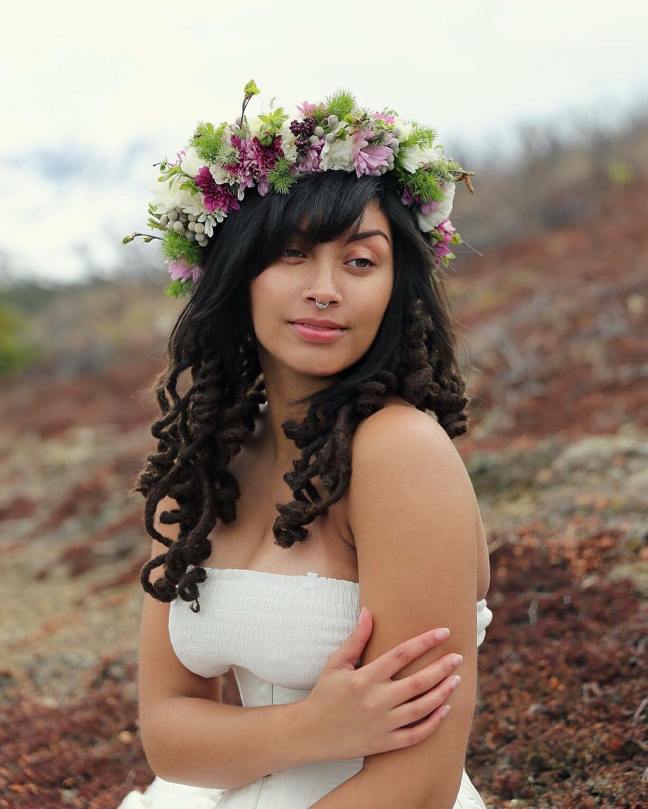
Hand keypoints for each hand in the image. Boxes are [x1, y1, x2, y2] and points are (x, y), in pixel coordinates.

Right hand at [303, 606, 462, 761]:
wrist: (310, 733)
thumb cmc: (324, 694)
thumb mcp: (336, 663)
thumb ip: (356, 639)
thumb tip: (369, 611)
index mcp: (364, 678)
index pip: (401, 654)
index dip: (425, 641)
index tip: (443, 632)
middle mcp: (376, 701)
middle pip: (418, 682)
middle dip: (442, 668)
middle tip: (458, 657)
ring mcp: (382, 725)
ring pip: (422, 709)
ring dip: (442, 693)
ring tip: (456, 680)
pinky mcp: (385, 744)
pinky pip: (416, 735)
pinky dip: (433, 723)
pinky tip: (444, 709)